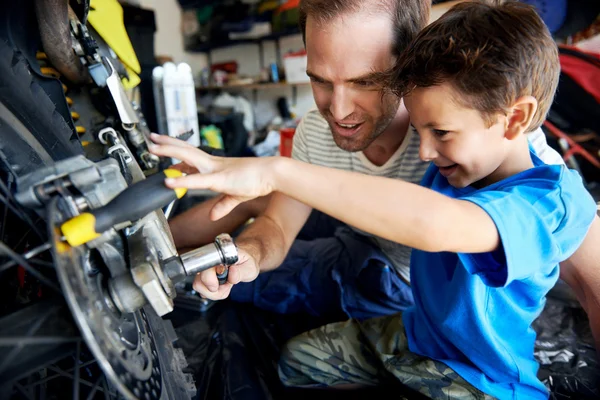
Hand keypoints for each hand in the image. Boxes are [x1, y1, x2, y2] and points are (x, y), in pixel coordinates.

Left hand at [149, 133, 278, 219]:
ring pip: (187, 156)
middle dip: (167, 144)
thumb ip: (223, 205)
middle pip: (185, 150)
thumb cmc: (257, 181)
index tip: (163, 149)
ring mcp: (215, 169)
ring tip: (153, 148)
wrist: (271, 174)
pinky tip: (169, 181)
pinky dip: (182, 180)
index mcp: (215, 166)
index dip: (176, 152)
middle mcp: (212, 164)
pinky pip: (197, 180)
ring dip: (169, 152)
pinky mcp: (220, 179)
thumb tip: (213, 216)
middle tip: (151, 138)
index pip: (191, 156)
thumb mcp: (236, 196)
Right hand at [192, 245, 258, 299]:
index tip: (225, 283)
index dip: (212, 281)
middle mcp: (208, 262)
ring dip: (214, 292)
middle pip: (198, 282)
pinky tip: (223, 286)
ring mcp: (204, 270)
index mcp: (219, 255)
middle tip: (228, 285)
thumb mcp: (250, 267)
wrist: (246, 259)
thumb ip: (241, 271)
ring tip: (226, 285)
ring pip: (199, 288)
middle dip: (215, 290)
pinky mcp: (205, 278)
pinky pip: (203, 291)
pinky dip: (214, 293)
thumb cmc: (247, 261)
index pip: (205, 269)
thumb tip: (231, 273)